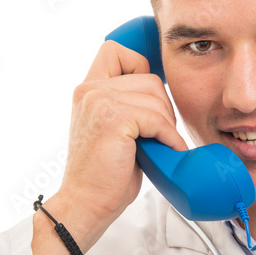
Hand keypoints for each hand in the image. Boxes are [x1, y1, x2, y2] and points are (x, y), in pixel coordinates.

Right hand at [32, 40, 187, 254]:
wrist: (86, 204)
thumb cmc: (104, 174)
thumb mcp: (113, 128)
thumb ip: (127, 104)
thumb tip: (162, 93)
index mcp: (87, 89)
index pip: (115, 50)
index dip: (139, 66)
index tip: (147, 99)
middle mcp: (90, 90)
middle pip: (150, 78)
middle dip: (162, 108)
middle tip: (157, 136)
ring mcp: (100, 101)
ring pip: (157, 97)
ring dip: (166, 125)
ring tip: (158, 146)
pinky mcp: (114, 118)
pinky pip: (158, 118)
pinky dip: (169, 137)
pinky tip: (166, 151)